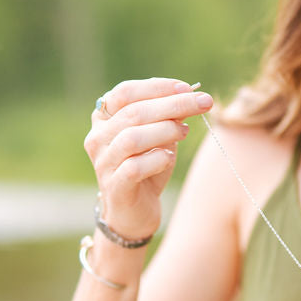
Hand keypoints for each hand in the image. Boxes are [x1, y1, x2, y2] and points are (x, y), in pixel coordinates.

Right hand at [84, 78, 213, 239]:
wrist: (134, 213)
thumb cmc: (147, 168)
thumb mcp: (160, 137)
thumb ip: (169, 117)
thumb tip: (192, 97)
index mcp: (104, 119)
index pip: (126, 92)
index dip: (157, 87)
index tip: (187, 88)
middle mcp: (98, 138)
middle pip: (134, 112)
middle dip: (173, 104)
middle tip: (203, 103)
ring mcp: (103, 163)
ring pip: (132, 138)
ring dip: (165, 130)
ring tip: (185, 131)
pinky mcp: (114, 187)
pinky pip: (135, 167)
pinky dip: (157, 159)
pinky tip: (170, 158)